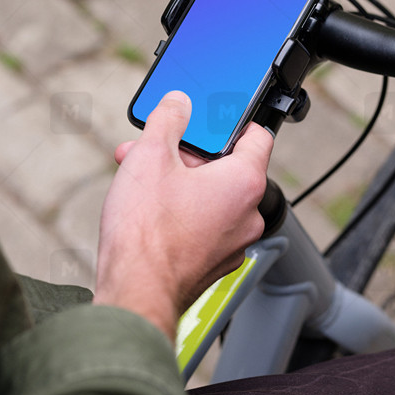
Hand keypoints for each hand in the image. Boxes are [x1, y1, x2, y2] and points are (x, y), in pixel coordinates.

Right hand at [95, 92, 272, 340]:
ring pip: (210, 198)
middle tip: (155, 149)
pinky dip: (181, 213)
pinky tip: (148, 211)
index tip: (212, 118)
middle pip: (225, 168)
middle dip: (186, 154)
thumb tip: (179, 103)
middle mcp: (248, 215)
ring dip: (178, 182)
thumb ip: (168, 119)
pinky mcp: (213, 264)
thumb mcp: (151, 155)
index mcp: (244, 182)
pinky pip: (203, 226)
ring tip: (140, 178)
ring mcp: (233, 244)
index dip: (233, 121)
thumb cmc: (147, 232)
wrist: (136, 291)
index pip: (258, 136)